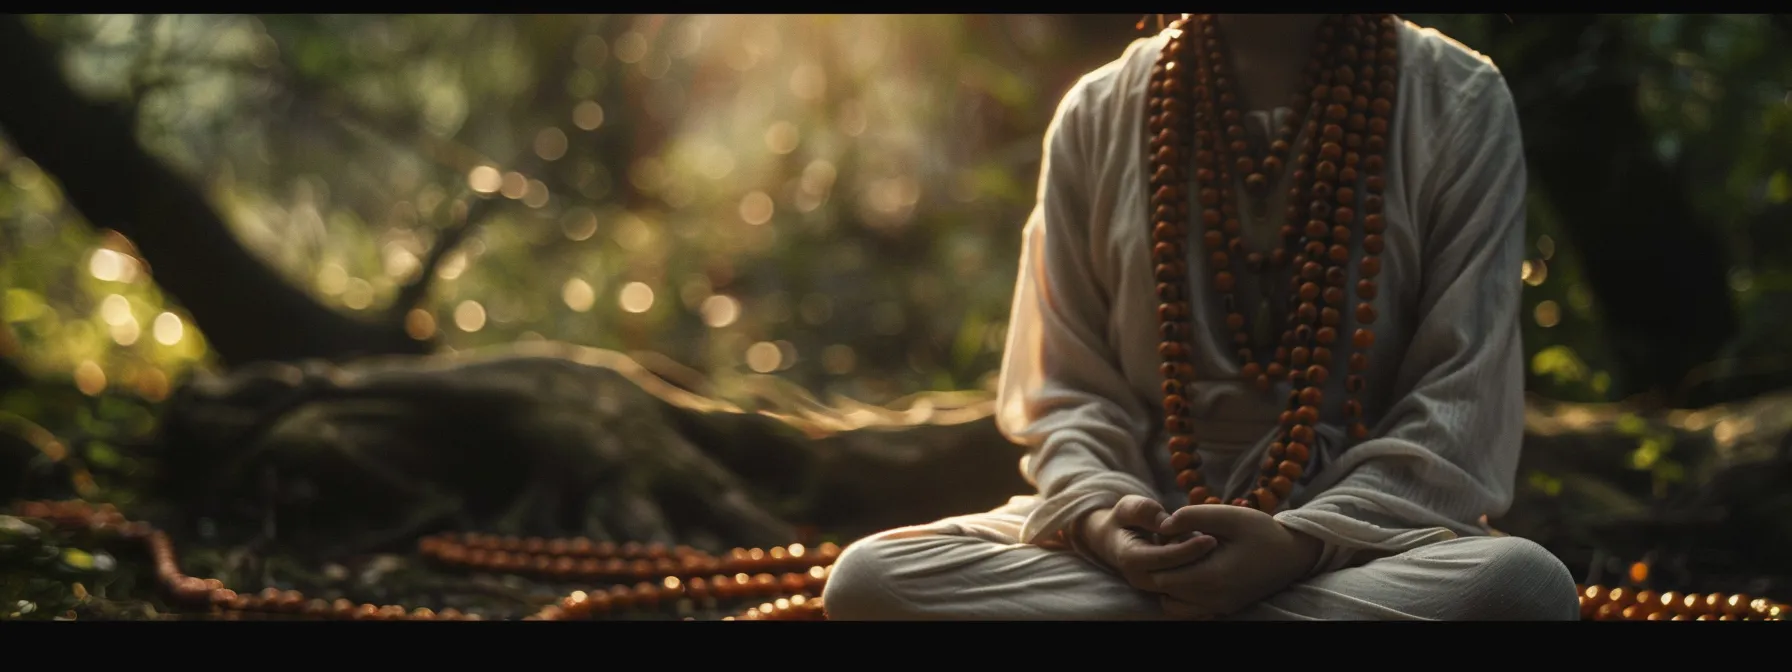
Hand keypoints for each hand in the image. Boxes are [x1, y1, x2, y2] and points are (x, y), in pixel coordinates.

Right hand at [1078, 495, 1217, 591]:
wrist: (1111, 538)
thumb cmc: (1123, 519)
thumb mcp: (1130, 507)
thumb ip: (1146, 512)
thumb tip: (1167, 523)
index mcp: (1130, 558)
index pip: (1165, 558)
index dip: (1189, 549)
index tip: (1212, 538)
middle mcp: (1139, 578)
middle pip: (1177, 577)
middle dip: (1200, 562)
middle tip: (1220, 543)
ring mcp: (1150, 587)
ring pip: (1183, 586)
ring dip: (1201, 569)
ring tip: (1216, 548)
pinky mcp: (1161, 589)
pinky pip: (1184, 589)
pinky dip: (1200, 577)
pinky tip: (1214, 560)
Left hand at [1147, 504, 1323, 618]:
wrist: (1293, 555)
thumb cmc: (1261, 531)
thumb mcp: (1228, 515)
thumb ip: (1192, 516)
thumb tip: (1162, 525)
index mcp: (1213, 576)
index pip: (1162, 577)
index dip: (1157, 556)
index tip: (1168, 536)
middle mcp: (1213, 599)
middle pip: (1164, 592)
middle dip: (1160, 569)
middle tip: (1172, 545)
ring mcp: (1219, 608)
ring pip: (1173, 606)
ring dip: (1169, 584)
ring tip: (1182, 560)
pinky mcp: (1224, 609)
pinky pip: (1190, 611)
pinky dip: (1182, 596)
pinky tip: (1192, 572)